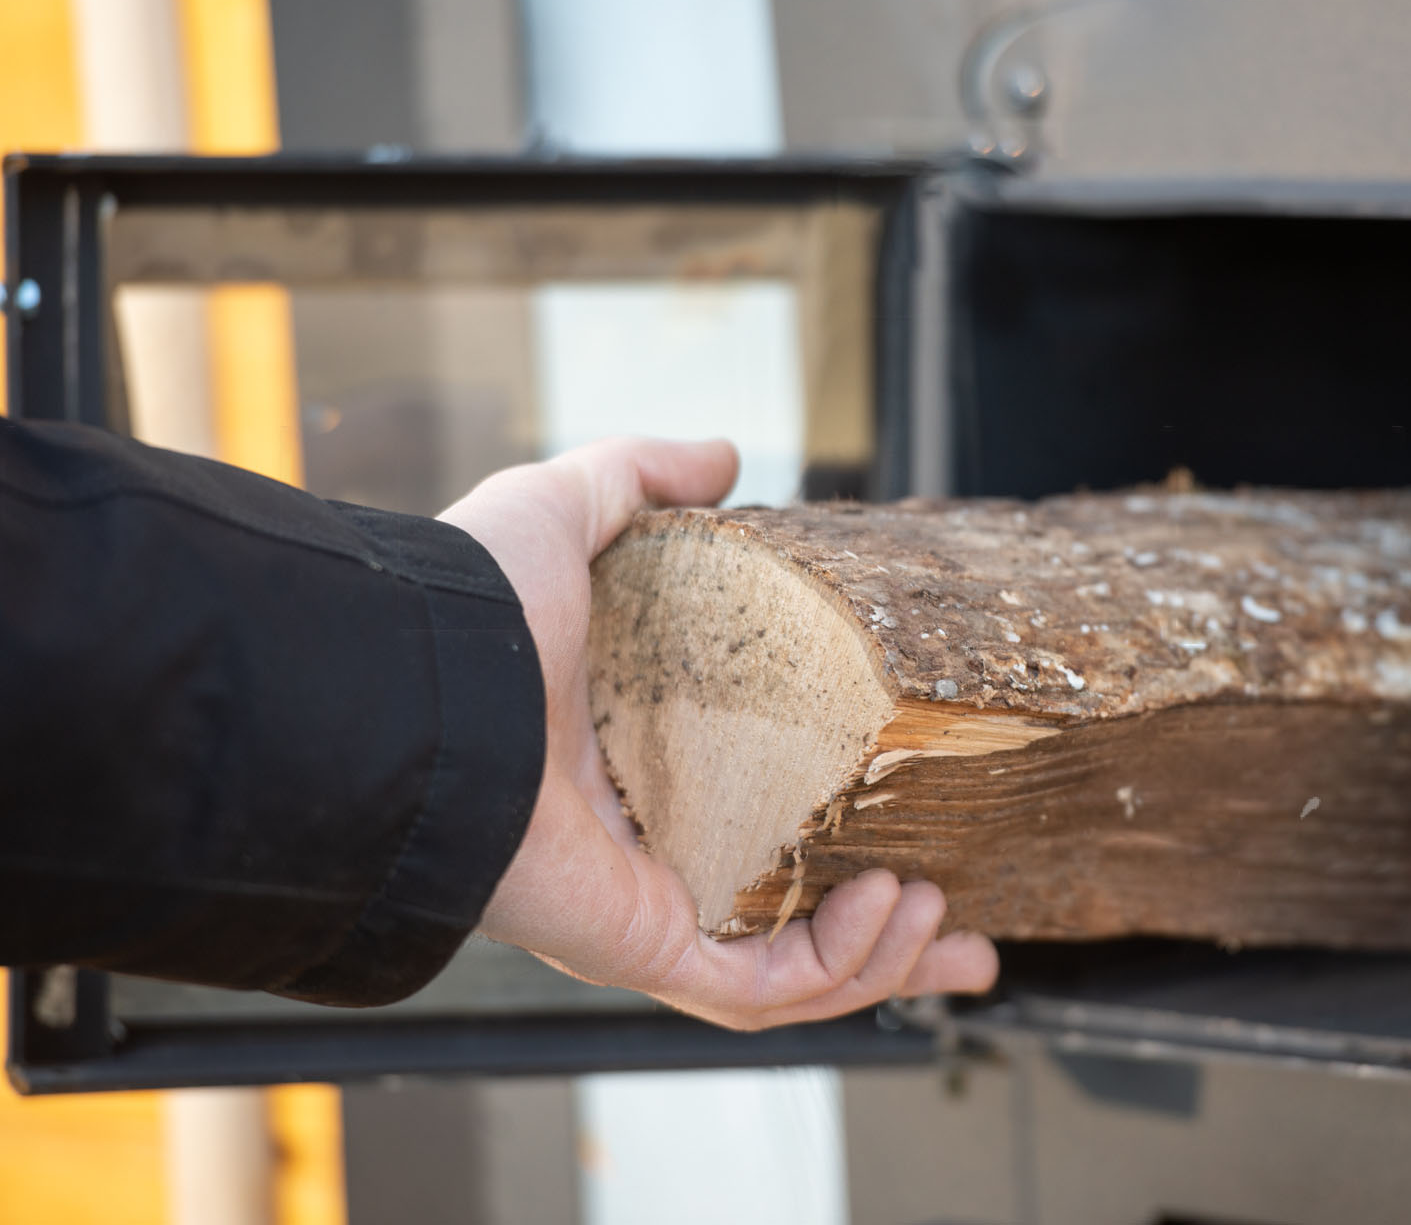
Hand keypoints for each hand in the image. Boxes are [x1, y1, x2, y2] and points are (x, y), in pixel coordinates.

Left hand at [440, 437, 999, 1028]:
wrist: (419, 685)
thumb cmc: (471, 607)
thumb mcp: (569, 509)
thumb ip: (643, 476)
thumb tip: (724, 457)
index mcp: (632, 767)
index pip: (752, 818)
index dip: (832, 823)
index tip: (910, 821)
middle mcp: (643, 852)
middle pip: (783, 921)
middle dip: (880, 941)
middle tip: (955, 924)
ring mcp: (644, 908)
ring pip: (784, 974)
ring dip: (876, 956)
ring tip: (935, 908)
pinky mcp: (642, 946)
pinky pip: (757, 989)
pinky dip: (835, 965)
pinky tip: (889, 908)